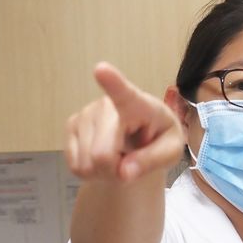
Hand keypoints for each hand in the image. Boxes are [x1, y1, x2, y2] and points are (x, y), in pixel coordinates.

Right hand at [64, 62, 184, 181]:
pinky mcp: (71, 126)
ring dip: (104, 172)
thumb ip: (152, 161)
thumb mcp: (170, 152)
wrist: (142, 140)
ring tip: (119, 158)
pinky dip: (92, 172)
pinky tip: (104, 159)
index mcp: (139, 105)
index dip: (112, 82)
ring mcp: (85, 114)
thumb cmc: (161, 139)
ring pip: (87, 163)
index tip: (101, 69)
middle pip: (101, 154)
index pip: (125, 94)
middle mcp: (107, 105)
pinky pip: (76, 165)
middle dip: (114, 171)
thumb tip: (124, 173)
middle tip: (130, 166)